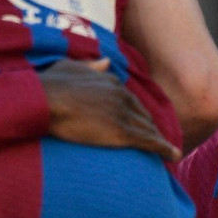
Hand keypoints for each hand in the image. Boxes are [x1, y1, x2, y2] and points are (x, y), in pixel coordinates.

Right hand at [40, 58, 179, 161]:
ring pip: (148, 129)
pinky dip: (164, 148)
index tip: (139, 121)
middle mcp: (122, 96)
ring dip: (158, 140)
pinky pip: (149, 142)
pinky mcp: (122, 132)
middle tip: (155, 140)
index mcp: (111, 81)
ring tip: (166, 152)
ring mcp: (123, 114)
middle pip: (142, 114)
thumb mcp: (71, 67)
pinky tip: (173, 156)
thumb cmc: (50, 85)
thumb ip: (91, 66)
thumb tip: (106, 62)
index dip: (136, 112)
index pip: (130, 100)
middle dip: (150, 127)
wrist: (44, 100)